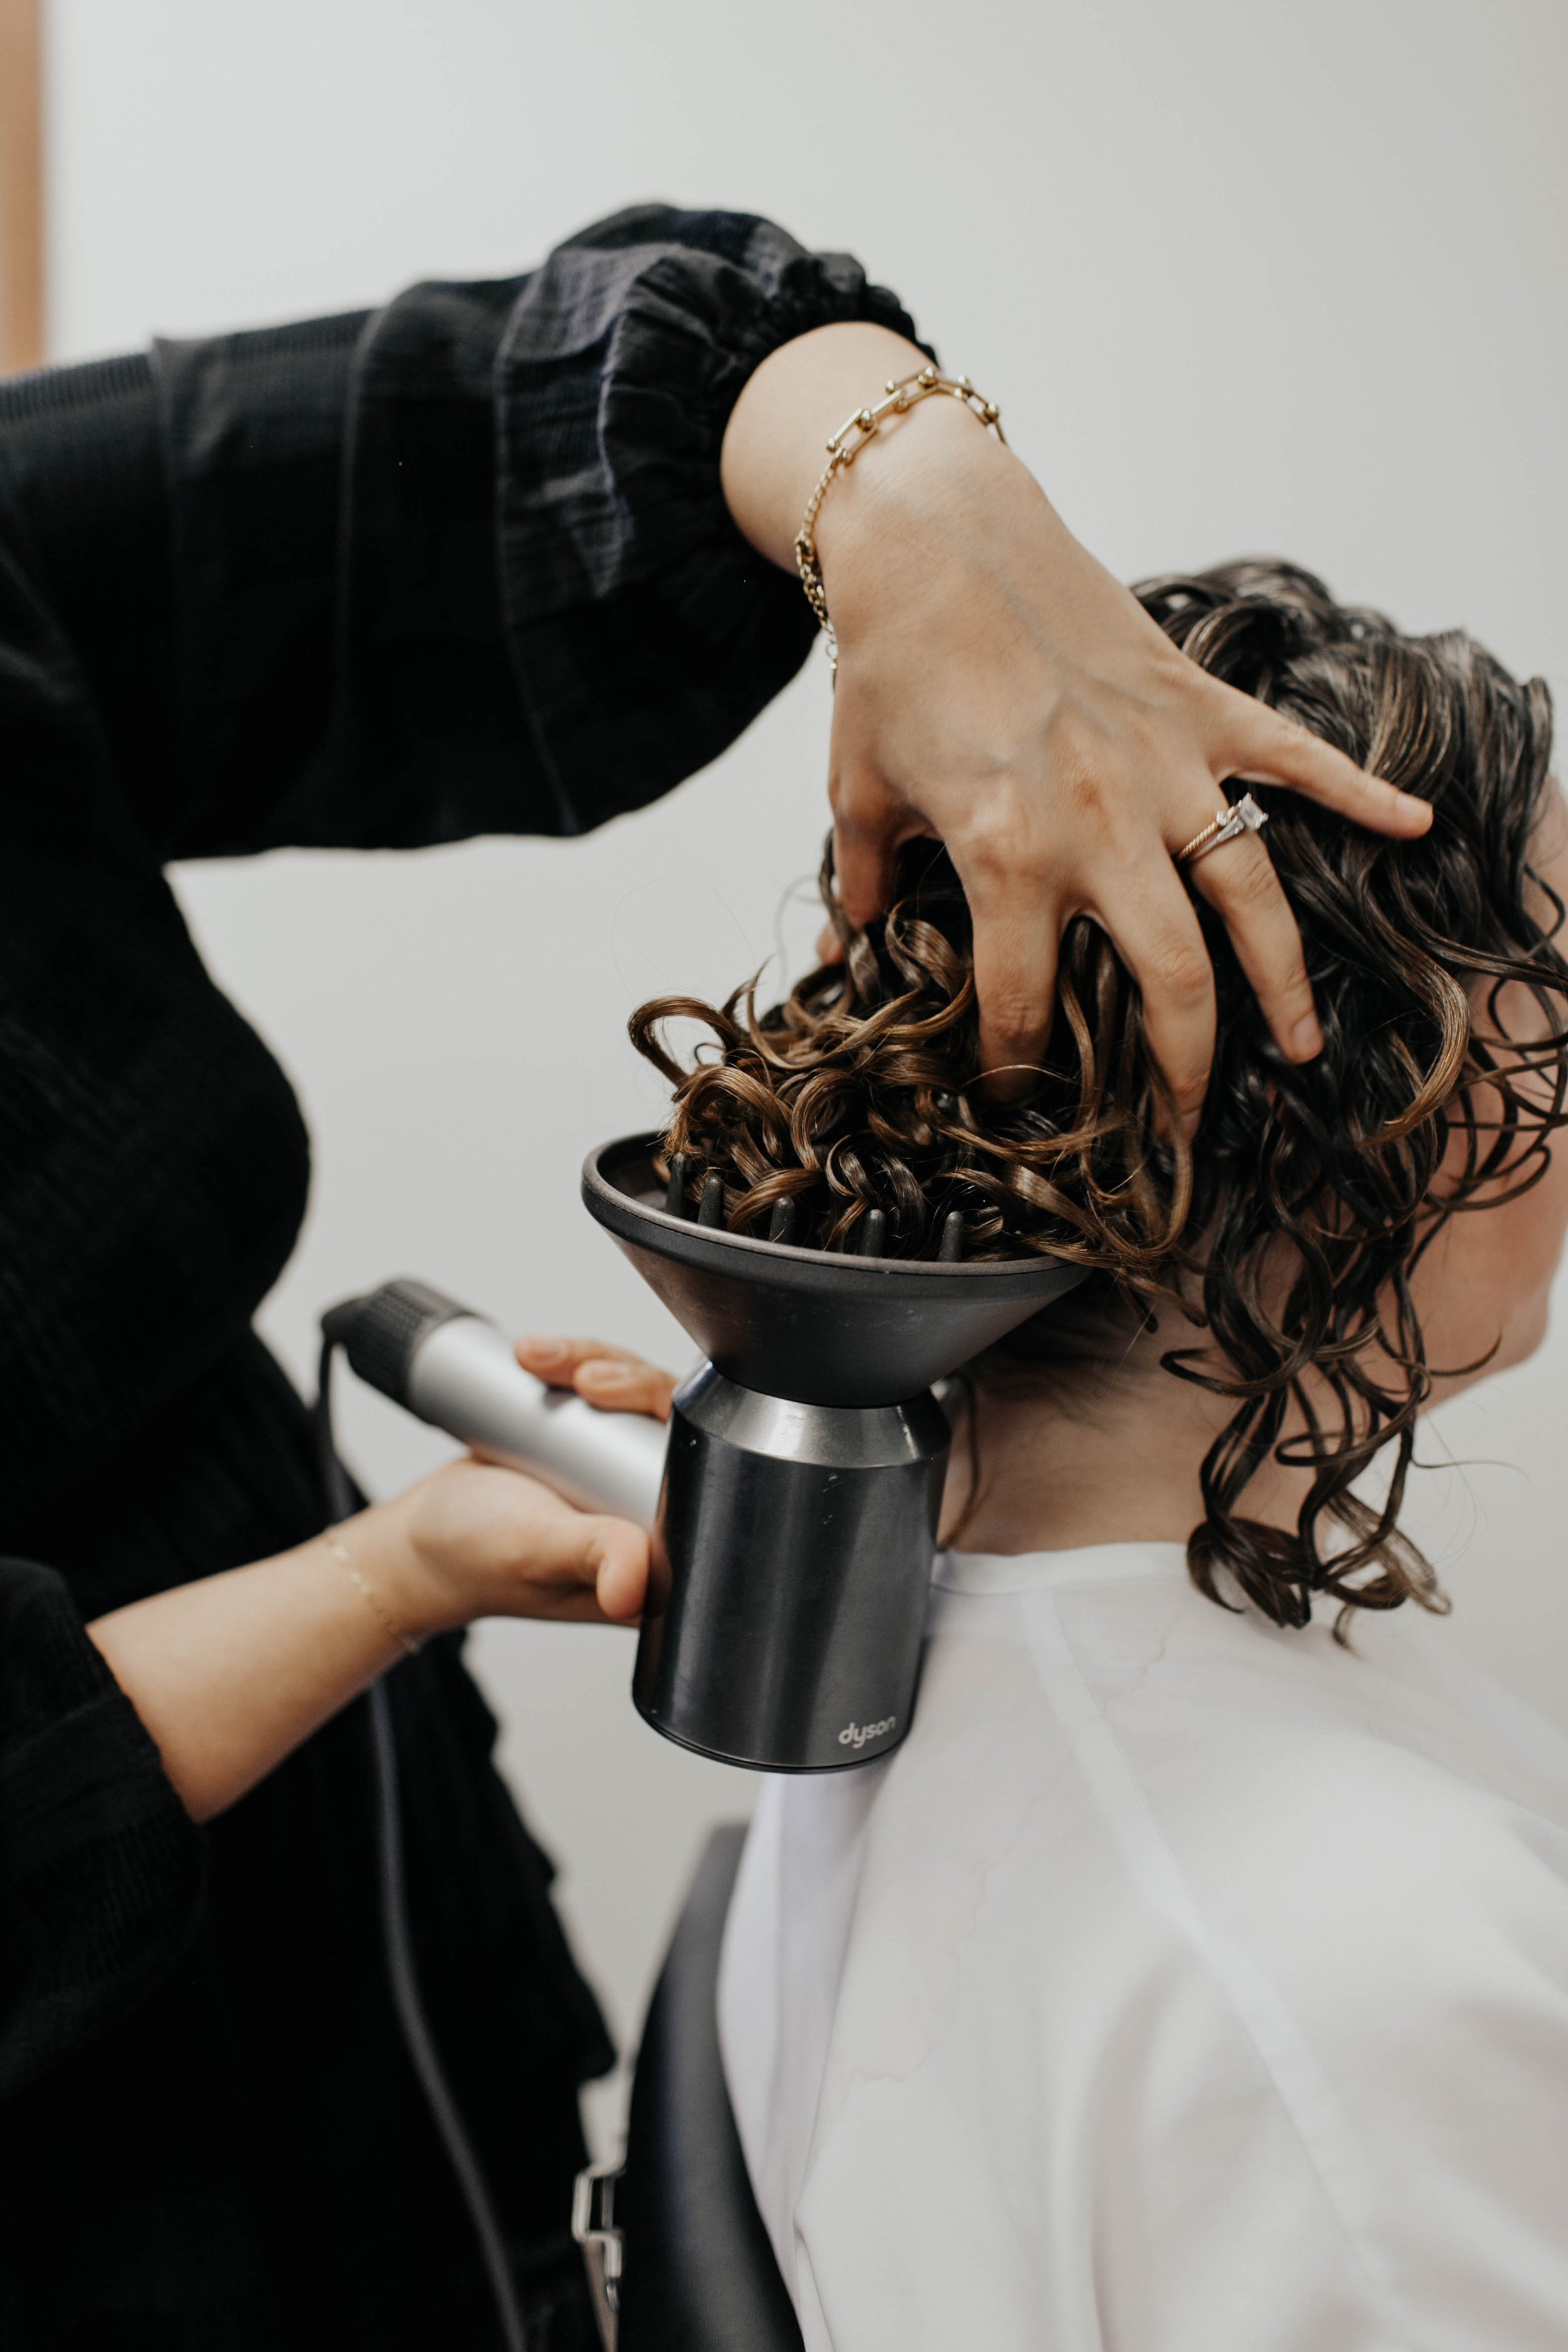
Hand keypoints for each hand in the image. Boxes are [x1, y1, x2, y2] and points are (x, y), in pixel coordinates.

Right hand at [376, 1338, 675, 1634]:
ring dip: (595, 1362)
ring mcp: (620, 1480)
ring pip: (636, 1396)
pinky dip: (576, 1363)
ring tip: (540, 1363)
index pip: (700, 1472)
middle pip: (673, 1421)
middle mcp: (650, 1521)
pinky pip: (604, 1392)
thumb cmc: (471, 1560)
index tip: (610, 1393)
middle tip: (577, 1379)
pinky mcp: (595, 1450)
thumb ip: (589, 1555)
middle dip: (628, 1379)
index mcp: (658, 1561)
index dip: (674, 1416)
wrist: (419, 1538)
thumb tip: (636, 1583)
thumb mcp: (533, 1551)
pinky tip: (540, 1359)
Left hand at [721, 324, 1432, 1130]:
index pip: (1022, 1003)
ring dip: (1280, 980)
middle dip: (1185, 1069)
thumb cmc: (892, 667)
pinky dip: (1359, 792)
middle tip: (1188, 1126)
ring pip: (1250, 896)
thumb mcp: (857, 793)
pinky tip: (1413, 830)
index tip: (1015, 1098)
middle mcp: (1100, 825)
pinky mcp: (1198, 708)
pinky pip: (1296, 759)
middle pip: (1172, 980)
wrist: (938, 540)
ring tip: (1295, 1048)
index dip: (1014, 1068)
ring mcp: (1163, 767)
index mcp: (1007, 856)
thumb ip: (870, 882)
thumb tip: (857, 947)